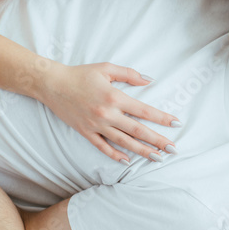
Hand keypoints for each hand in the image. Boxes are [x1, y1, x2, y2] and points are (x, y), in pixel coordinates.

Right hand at [38, 62, 179, 162]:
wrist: (52, 84)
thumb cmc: (80, 74)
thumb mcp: (106, 68)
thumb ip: (130, 74)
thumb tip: (150, 80)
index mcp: (114, 97)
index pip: (144, 111)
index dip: (162, 118)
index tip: (176, 123)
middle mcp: (107, 114)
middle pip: (138, 131)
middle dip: (158, 141)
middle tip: (173, 149)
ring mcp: (96, 125)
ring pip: (124, 142)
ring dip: (142, 151)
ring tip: (157, 158)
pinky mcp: (86, 132)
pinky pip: (103, 147)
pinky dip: (115, 155)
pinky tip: (127, 161)